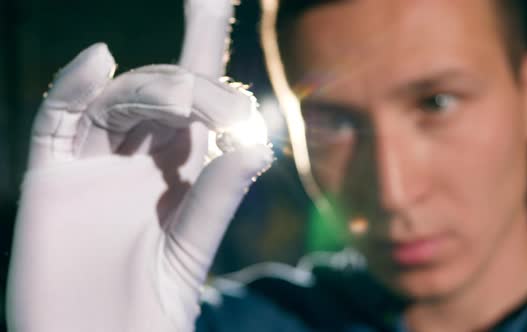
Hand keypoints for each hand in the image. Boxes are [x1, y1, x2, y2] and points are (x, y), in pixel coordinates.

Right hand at [6, 1, 272, 330]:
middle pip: (161, 88)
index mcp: (179, 169)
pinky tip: (98, 62)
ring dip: (150, 91)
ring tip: (178, 105)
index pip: (197, 95)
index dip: (204, 41)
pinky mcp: (50, 181)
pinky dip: (73, 89)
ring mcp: (92, 165)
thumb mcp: (192, 247)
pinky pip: (57, 121)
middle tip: (214, 99)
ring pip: (117, 100)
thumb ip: (218, 195)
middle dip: (190, 78)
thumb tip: (253, 139)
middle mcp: (138, 159)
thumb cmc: (150, 307)